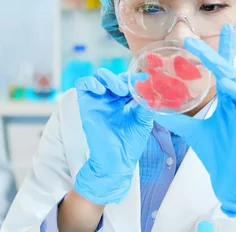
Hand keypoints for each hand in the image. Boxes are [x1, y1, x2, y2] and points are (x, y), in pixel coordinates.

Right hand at [73, 68, 154, 204]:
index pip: (129, 81)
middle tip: (129, 89)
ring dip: (109, 78)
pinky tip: (101, 91)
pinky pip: (82, 84)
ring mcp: (98, 100)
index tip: (146, 80)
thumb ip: (146, 104)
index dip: (136, 78)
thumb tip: (153, 90)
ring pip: (99, 76)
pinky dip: (91, 82)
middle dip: (123, 78)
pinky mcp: (86, 104)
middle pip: (115, 76)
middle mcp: (111, 98)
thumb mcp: (143, 121)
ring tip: (119, 91)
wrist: (116, 161)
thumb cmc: (130, 143)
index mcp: (125, 101)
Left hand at [155, 24, 235, 217]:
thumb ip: (174, 117)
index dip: (221, 49)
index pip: (222, 68)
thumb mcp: (189, 130)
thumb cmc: (215, 151)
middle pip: (229, 68)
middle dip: (219, 49)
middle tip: (205, 34)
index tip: (219, 28)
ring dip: (222, 66)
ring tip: (207, 55)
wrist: (228, 176)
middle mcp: (235, 99)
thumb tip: (152, 107)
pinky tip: (226, 84)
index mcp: (225, 98)